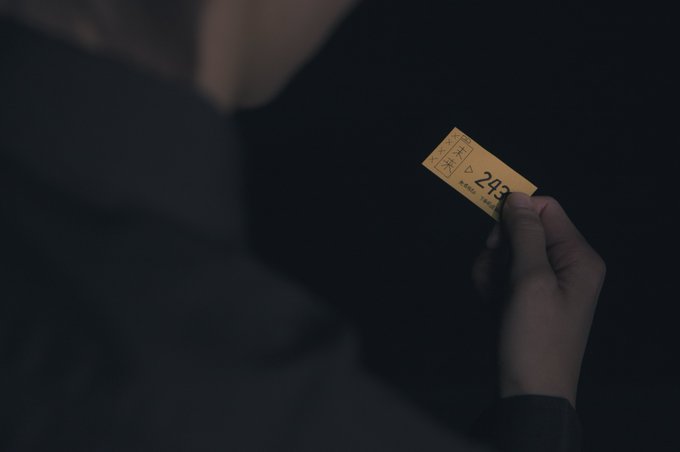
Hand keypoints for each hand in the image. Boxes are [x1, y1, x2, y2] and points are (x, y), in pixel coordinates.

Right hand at [472, 193, 605, 407]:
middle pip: (522, 229)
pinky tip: (492, 305)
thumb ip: (524, 234)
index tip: (495, 241)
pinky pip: (502, 273)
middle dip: (498, 249)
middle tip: (495, 278)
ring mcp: (545, 281)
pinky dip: (490, 284)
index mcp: (578, 256)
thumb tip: (517, 196)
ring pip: (506, 251)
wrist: (528, 392)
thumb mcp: (530, 281)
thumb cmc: (534, 340)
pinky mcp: (527, 296)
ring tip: (493, 298)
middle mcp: (566, 265)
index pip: (545, 209)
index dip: (515, 217)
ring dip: (490, 270)